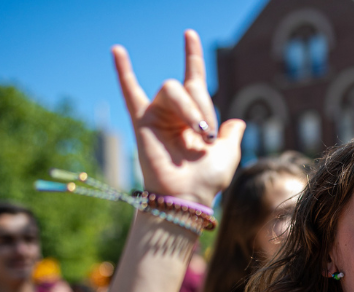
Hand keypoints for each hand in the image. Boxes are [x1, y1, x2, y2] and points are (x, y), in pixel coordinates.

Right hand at [114, 30, 245, 206]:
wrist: (188, 195)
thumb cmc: (208, 179)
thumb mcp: (229, 153)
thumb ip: (232, 134)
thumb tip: (236, 122)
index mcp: (196, 117)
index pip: (194, 79)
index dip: (192, 56)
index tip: (189, 34)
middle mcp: (175, 112)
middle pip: (188, 86)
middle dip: (203, 106)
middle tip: (208, 134)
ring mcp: (158, 115)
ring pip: (172, 89)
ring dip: (189, 108)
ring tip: (196, 132)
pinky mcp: (142, 122)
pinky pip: (130, 92)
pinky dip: (124, 71)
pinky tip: (117, 50)